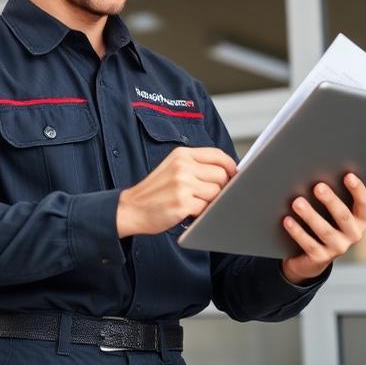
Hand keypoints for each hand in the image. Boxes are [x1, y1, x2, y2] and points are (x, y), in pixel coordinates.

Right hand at [116, 147, 236, 236]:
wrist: (131, 208)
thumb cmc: (156, 191)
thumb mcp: (172, 167)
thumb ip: (197, 165)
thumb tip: (228, 171)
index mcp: (182, 154)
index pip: (217, 154)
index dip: (230, 165)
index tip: (234, 174)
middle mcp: (182, 166)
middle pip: (221, 175)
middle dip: (221, 187)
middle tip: (208, 194)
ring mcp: (182, 185)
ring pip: (216, 192)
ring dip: (210, 201)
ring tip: (194, 202)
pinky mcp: (182, 203)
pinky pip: (206, 208)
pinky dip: (200, 212)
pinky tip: (188, 211)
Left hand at [280, 173, 365, 283]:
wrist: (310, 256)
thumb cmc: (321, 221)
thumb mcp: (328, 210)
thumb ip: (328, 196)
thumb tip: (313, 173)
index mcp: (359, 220)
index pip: (363, 203)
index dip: (357, 190)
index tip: (348, 175)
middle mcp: (353, 235)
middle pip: (343, 216)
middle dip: (330, 200)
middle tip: (318, 186)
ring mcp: (338, 248)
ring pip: (325, 231)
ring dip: (310, 215)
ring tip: (297, 202)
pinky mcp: (321, 258)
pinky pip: (308, 244)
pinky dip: (297, 231)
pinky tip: (287, 220)